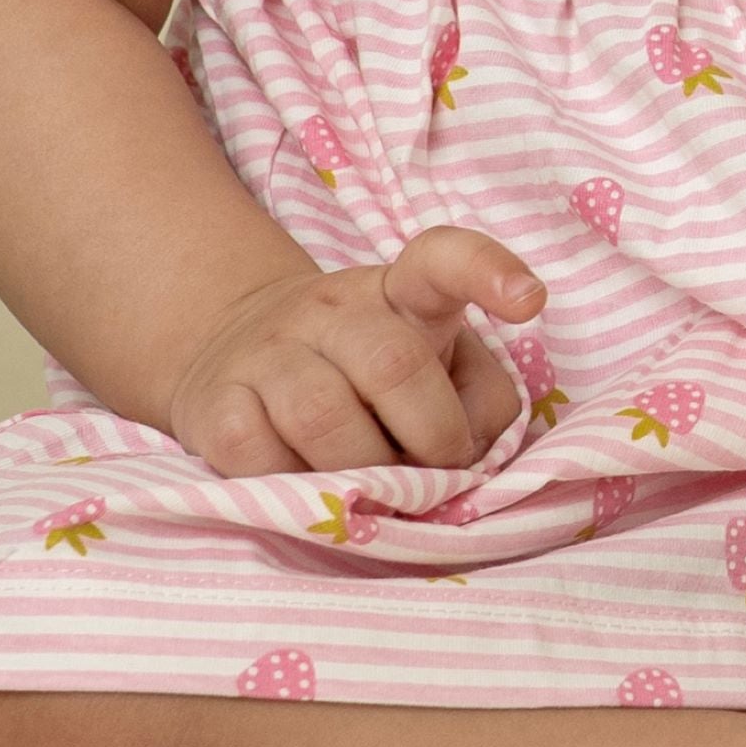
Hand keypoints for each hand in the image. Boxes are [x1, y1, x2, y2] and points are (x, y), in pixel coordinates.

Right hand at [163, 228, 545, 475]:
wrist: (240, 358)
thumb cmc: (367, 378)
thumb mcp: (440, 369)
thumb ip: (481, 404)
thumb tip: (473, 458)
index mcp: (402, 292)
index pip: (443, 258)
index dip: (489, 272)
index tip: (530, 302)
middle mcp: (333, 307)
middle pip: (392, 364)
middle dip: (430, 438)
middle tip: (435, 472)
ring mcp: (268, 349)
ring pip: (321, 414)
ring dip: (362, 471)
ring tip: (374, 488)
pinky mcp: (216, 401)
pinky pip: (256, 452)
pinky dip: (295, 487)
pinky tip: (310, 485)